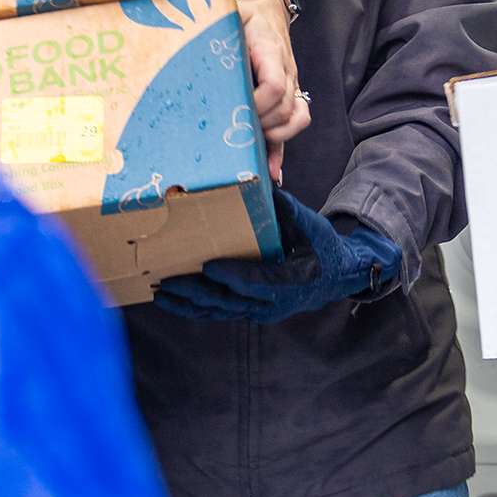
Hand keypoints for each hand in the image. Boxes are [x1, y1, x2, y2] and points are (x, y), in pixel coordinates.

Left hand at [151, 189, 403, 324]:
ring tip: (160, 293)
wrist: (336, 275)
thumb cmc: (321, 245)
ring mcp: (261, 310)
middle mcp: (274, 302)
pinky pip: (220, 313)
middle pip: (230, 300)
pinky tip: (173, 301)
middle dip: (196, 292)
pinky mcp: (251, 312)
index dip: (232, 275)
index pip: (257, 280)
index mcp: (292, 279)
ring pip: (220, 311)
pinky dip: (196, 308)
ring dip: (188, 304)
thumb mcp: (309, 224)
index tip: (207, 267)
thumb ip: (286, 208)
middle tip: (167, 281)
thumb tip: (262, 183)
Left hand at [237, 0, 309, 183]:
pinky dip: (283, 150)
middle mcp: (286, 71)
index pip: (274, 85)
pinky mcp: (288, 97)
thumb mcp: (233, 11)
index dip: (258, 103)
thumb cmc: (247, 14)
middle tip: (234, 130)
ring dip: (275, 139)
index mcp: (271, 52)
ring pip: (295, 119)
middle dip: (260, 124)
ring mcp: (290, 85)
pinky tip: (271, 171)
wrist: (269, 11)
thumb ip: (220, 19)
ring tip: (252, 150)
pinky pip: (296, 124)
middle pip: (284, 108)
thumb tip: (195, 28)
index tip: (236, 110)